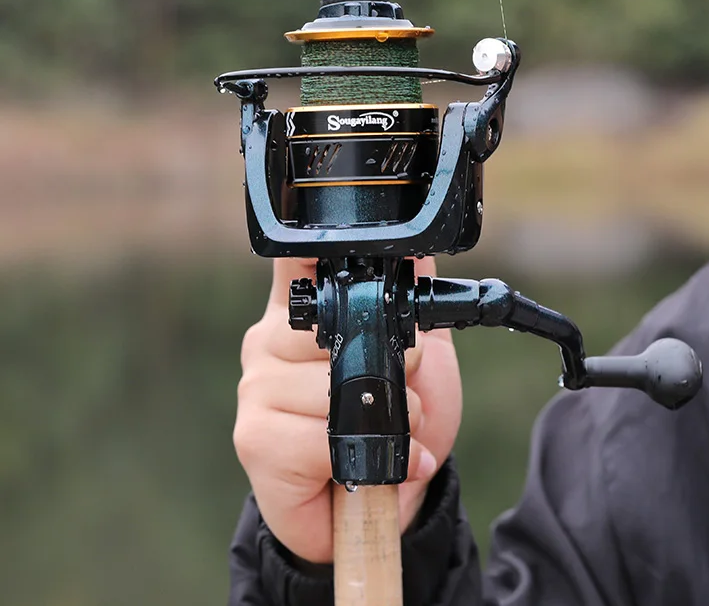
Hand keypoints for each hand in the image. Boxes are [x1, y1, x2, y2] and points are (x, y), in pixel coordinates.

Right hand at [234, 257, 462, 564]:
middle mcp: (271, 340)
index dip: (320, 245)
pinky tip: (360, 464)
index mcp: (305, 309)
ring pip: (333, 387)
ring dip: (383, 418)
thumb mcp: (418, 355)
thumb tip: (420, 254)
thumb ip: (411, 304)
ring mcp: (257, 388)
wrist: (382, 499)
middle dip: (392, 366)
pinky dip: (357, 455)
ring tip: (387, 435)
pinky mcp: (254, 438)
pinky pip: (318, 437)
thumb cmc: (392, 422)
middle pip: (340, 329)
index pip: (299, 259)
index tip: (347, 244)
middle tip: (399, 396)